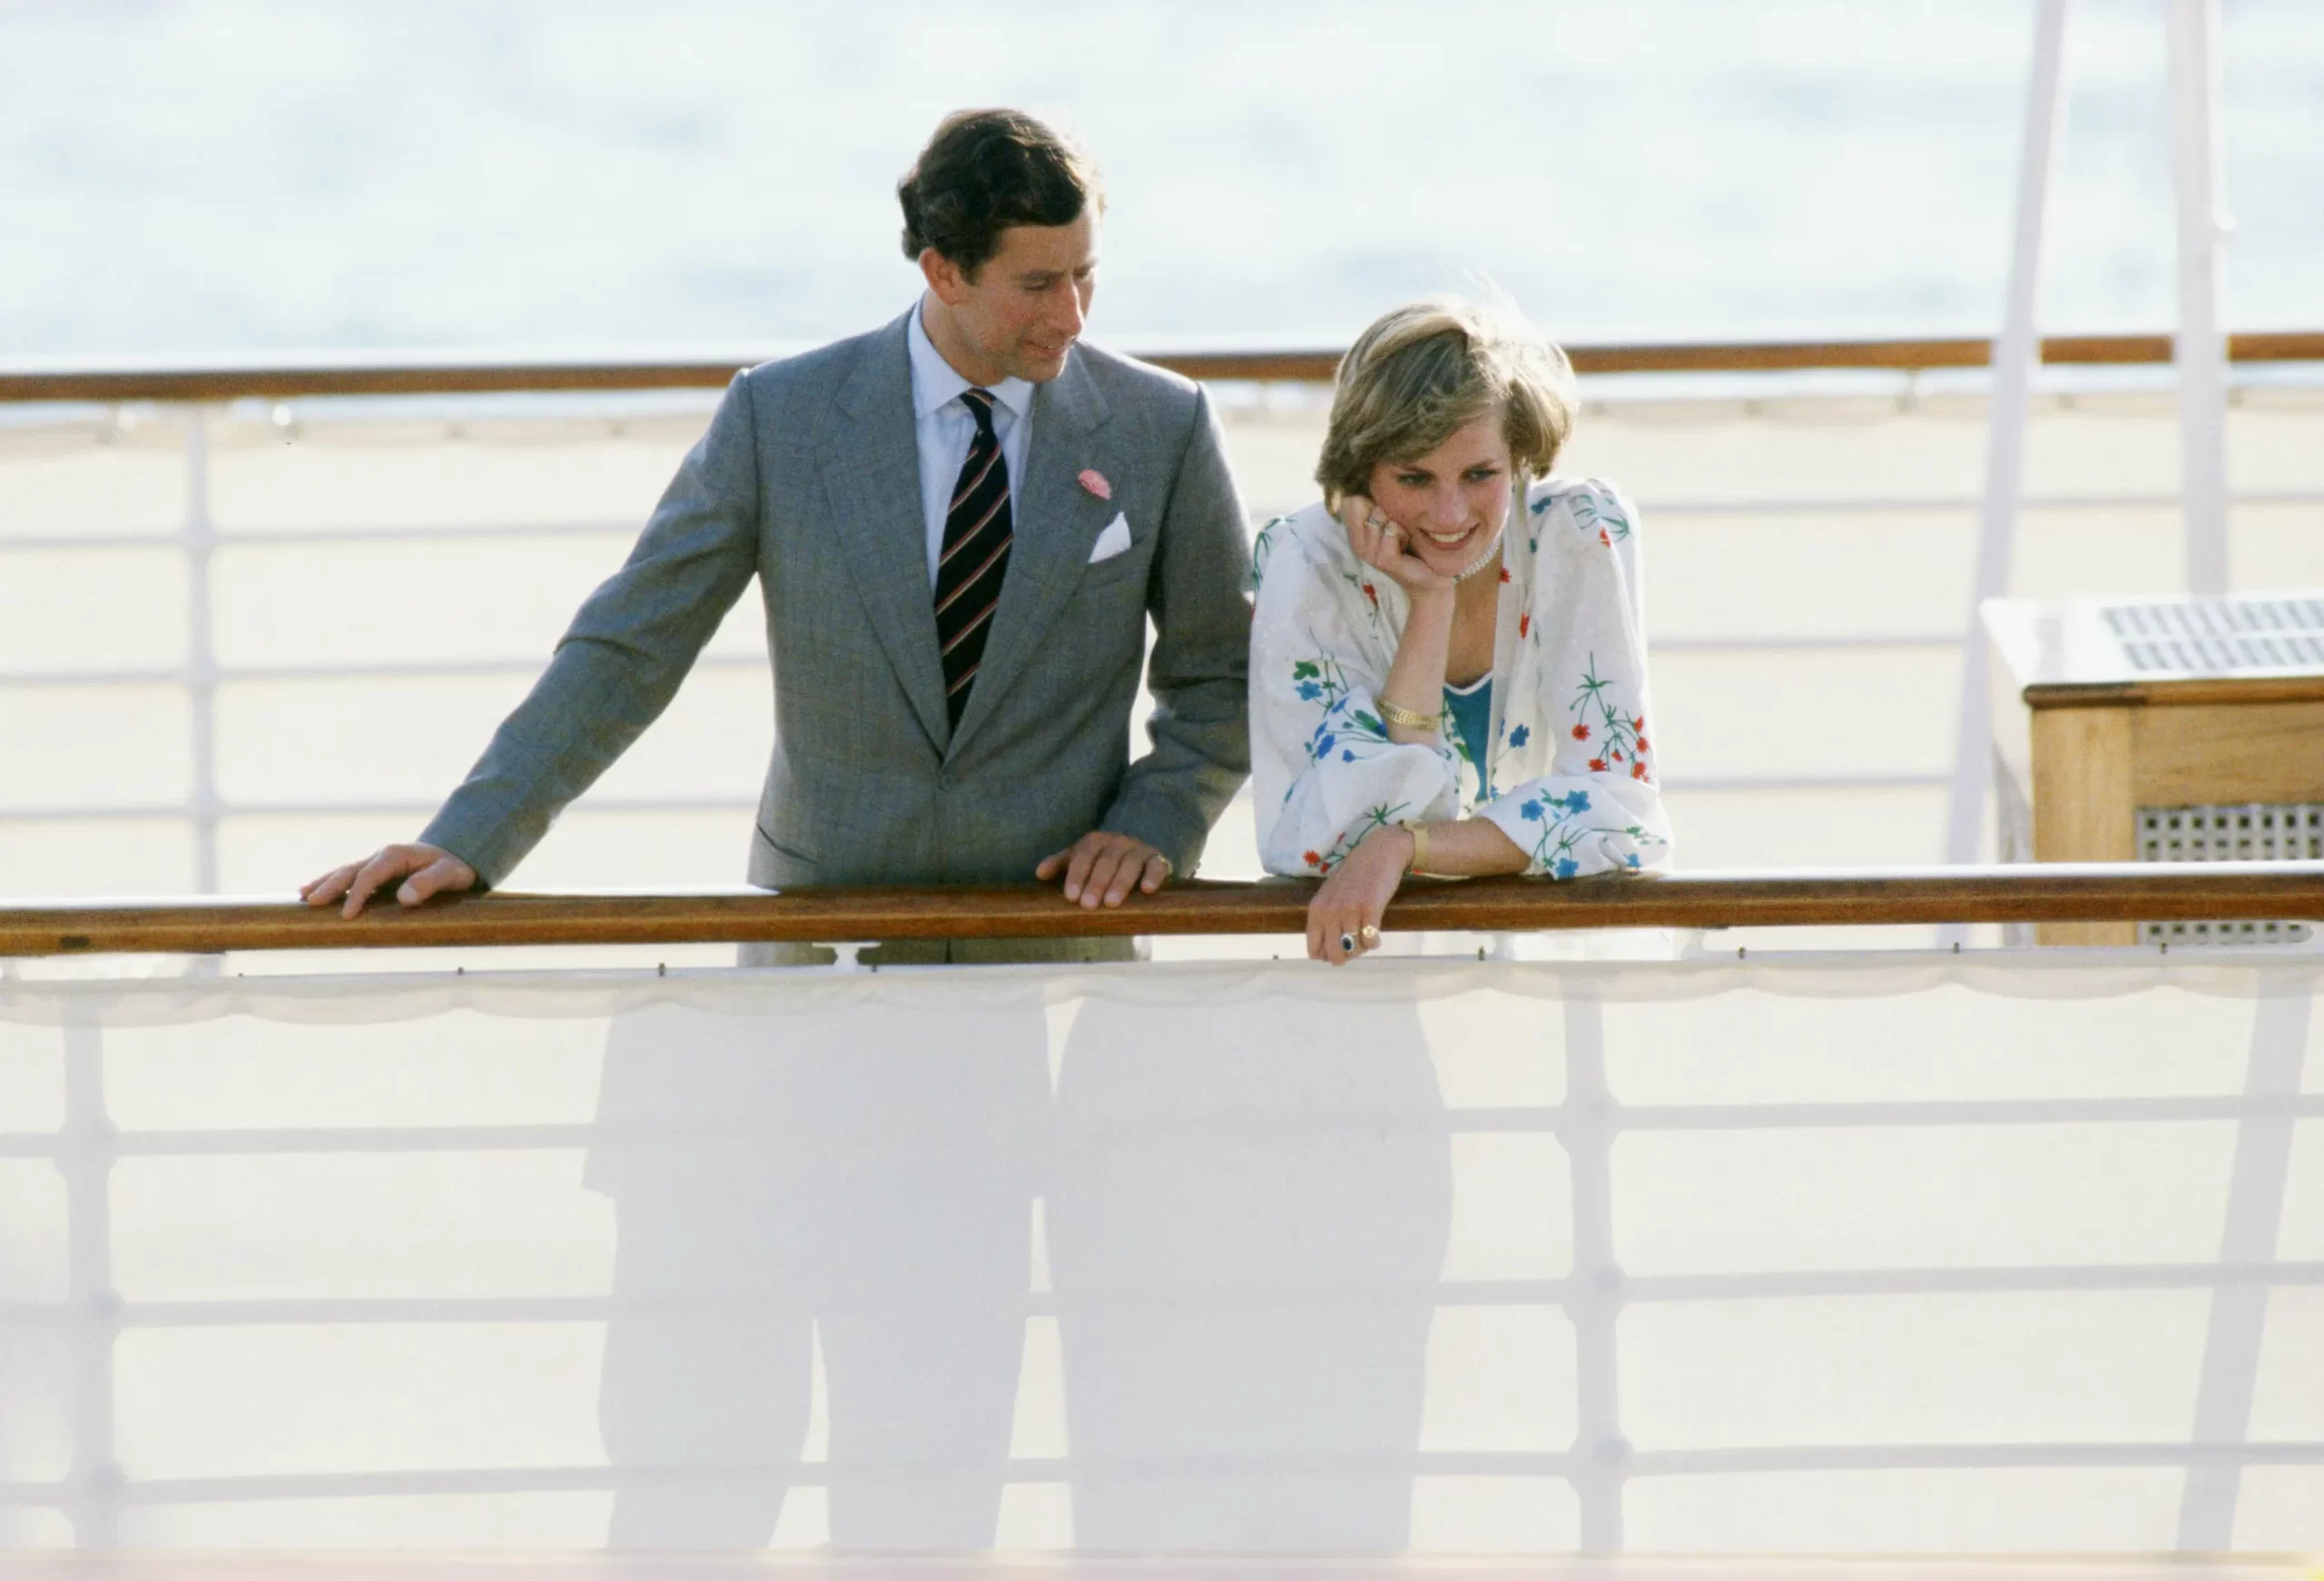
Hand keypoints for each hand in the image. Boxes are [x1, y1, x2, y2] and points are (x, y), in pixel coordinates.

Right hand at [301, 842, 478, 918]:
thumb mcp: (449, 874)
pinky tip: (313, 892)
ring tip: (304, 896)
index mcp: (395, 855)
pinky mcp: (375, 873)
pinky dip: (331, 883)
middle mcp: (381, 856)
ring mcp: (376, 864)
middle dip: (330, 886)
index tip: (347, 915)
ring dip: (324, 883)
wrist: (455, 857)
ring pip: (345, 872)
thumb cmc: (453, 867)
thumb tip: (404, 897)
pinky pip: (350, 878)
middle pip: (350, 871)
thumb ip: (429, 883)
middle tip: (312, 902)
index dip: (357, 895)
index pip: (370, 876)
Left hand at [1035, 830, 1171, 908]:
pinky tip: (1146, 890)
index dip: (1076, 875)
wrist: (1137, 855)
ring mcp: (1139, 849)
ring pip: (1130, 863)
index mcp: (1096, 841)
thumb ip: (1060, 864)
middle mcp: (1118, 842)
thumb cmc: (1101, 862)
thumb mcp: (1079, 860)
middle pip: (1106, 860)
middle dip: (1096, 883)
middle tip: (1088, 905)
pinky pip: (1157, 866)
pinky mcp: (1158, 860)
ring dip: (1120, 882)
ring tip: (1112, 903)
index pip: (1084, 855)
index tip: (1070, 896)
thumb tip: (1039, 873)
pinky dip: (1153, 876)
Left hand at [1307, 824, 1414, 964]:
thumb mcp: (1330, 895)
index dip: (1326, 955)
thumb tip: (1326, 951)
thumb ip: (1325, 918)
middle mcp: (1330, 911)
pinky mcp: (1370, 909)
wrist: (1379, 852)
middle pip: (1335, 954)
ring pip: (1354, 949)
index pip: (1314, 949)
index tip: (1338, 951)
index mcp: (1316, 909)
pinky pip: (1371, 941)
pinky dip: (1374, 943)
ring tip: (1366, 938)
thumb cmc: (1354, 875)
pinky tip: (1376, 935)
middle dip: (1346, 956)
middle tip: (1356, 947)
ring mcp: (1350, 910)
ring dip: (1362, 949)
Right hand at [1342, 494, 1453, 598]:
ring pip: (1377, 516)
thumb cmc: (1412, 545)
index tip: (1384, 515)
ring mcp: (1368, 554)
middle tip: (1395, 529)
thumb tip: (1368, 483)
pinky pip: (1391, 530)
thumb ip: (1378, 504)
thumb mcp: (1393, 520)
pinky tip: (1406, 545)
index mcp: (1355, 534)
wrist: (1428, 577)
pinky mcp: (1383, 561)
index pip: (1349, 501)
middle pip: (1361, 504)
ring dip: (1396, 522)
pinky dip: (1403, 533)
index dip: (1368, 499)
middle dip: (1384, 509)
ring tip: (1402, 538)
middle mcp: (1357, 544)